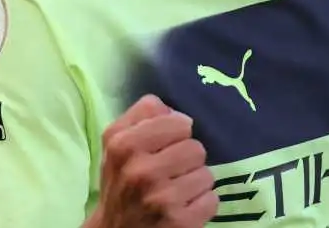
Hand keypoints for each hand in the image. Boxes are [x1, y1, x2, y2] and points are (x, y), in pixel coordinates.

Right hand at [86, 95, 215, 227]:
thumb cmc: (121, 181)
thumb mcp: (117, 143)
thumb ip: (142, 115)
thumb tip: (175, 112)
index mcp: (123, 145)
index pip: (178, 122)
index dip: (176, 134)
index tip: (165, 147)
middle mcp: (140, 171)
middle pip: (196, 148)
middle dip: (186, 160)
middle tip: (170, 173)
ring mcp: (161, 199)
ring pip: (206, 174)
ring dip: (195, 183)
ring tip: (176, 190)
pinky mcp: (179, 222)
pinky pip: (212, 200)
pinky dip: (202, 204)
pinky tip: (183, 207)